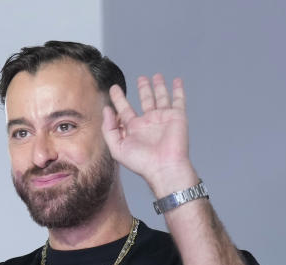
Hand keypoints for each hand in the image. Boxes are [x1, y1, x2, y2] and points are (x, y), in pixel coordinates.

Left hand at [102, 74, 197, 195]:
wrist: (164, 167)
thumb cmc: (141, 162)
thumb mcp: (117, 148)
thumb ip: (109, 129)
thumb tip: (107, 110)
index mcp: (134, 128)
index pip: (125, 109)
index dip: (119, 99)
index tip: (114, 89)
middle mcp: (149, 122)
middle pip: (145, 100)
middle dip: (143, 89)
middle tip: (141, 78)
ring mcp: (163, 118)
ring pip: (161, 97)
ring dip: (159, 87)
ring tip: (156, 76)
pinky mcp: (177, 117)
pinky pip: (179, 100)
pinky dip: (179, 90)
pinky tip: (177, 81)